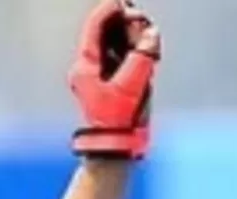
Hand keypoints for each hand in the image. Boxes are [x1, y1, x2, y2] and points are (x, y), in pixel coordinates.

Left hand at [68, 0, 160, 159]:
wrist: (116, 145)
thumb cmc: (115, 121)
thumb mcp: (129, 87)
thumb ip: (141, 58)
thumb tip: (151, 35)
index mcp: (85, 67)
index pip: (94, 30)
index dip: (107, 12)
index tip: (120, 1)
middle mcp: (92, 68)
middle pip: (106, 34)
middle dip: (124, 22)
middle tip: (139, 19)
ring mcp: (104, 75)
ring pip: (117, 44)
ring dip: (132, 35)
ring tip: (146, 32)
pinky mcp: (117, 82)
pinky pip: (126, 57)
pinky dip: (137, 49)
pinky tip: (147, 45)